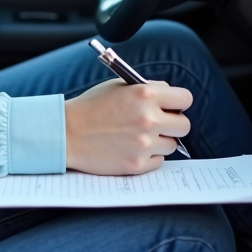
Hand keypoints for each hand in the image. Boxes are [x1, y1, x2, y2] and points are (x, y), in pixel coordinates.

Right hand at [64, 78, 192, 174]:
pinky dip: (149, 156)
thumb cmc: (91, 107)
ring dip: (159, 141)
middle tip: (158, 124)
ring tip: (137, 136)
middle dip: (173, 124)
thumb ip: (148, 90)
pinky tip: (130, 148)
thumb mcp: (119, 87)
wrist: (66, 133)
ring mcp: (143, 144)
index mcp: (144, 94)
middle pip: (184, 125)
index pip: (185, 98)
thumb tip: (171, 98)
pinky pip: (158, 161)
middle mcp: (148, 119)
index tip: (173, 107)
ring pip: (171, 144)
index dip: (179, 103)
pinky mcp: (137, 164)